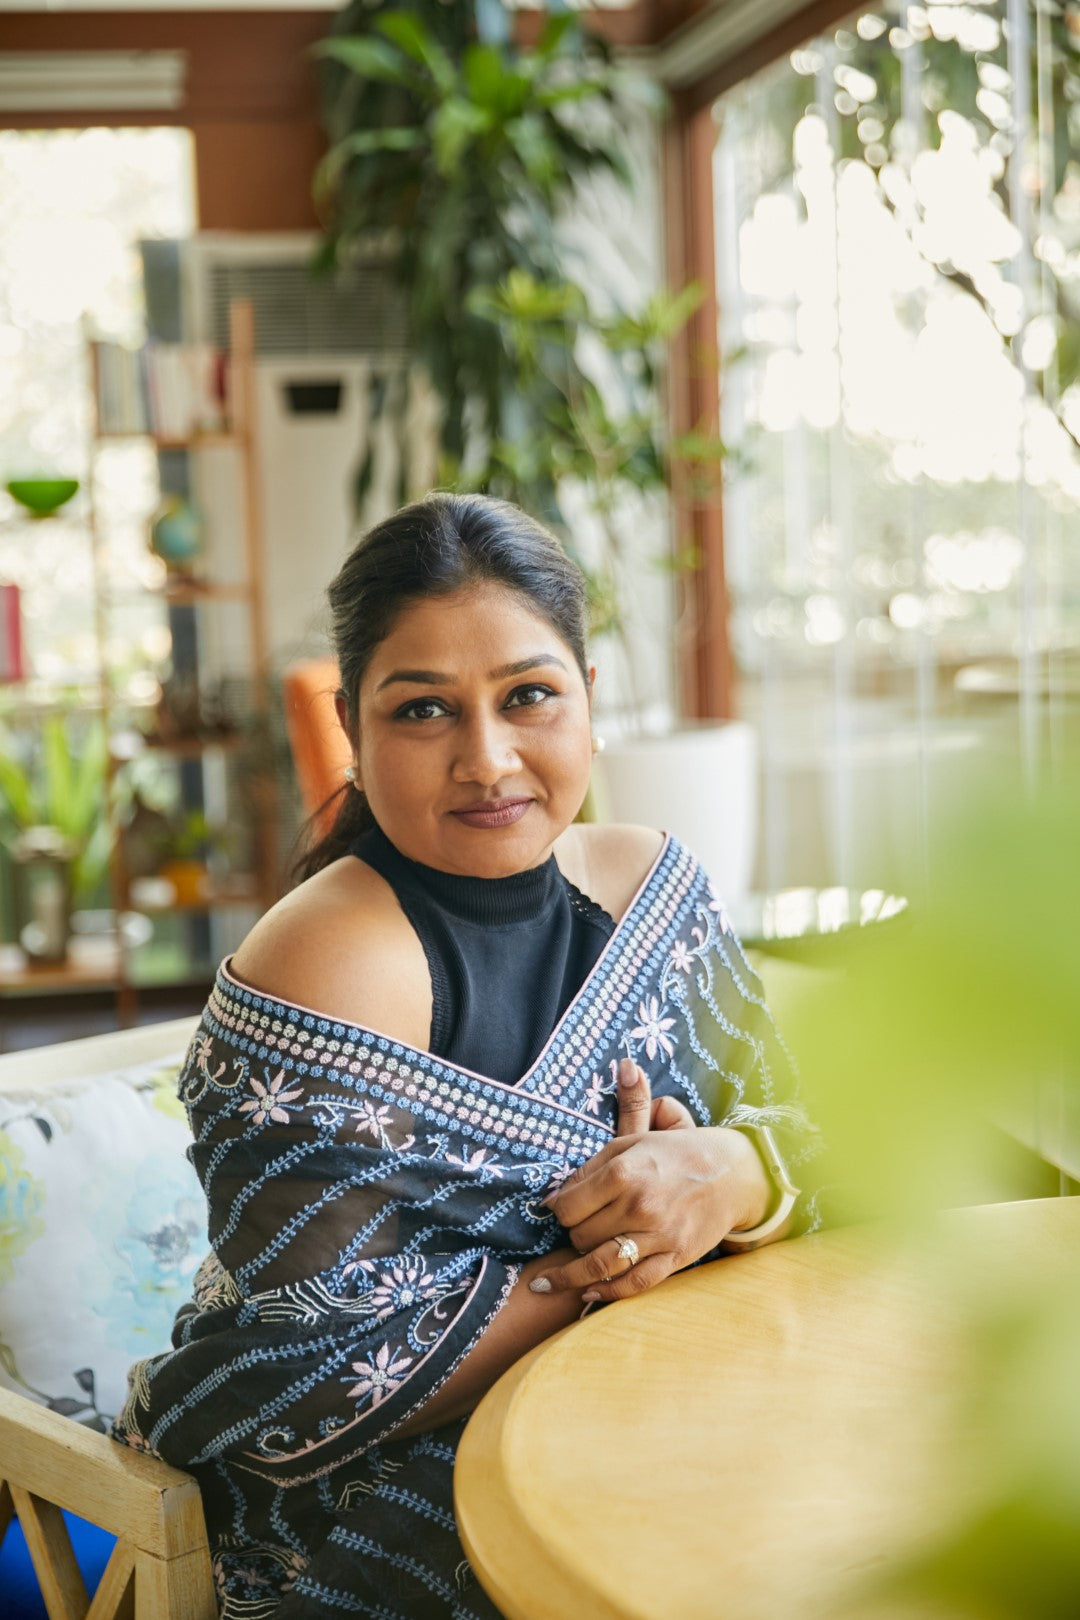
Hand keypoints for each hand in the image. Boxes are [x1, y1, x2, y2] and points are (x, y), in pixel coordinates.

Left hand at [532, 1061, 771, 1304]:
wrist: (734, 1174)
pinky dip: (608, 1293)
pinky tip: (589, 1294)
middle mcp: (638, 1206)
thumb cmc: (678, 1153)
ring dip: (571, 1277)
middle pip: (579, 1236)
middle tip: (574, 1229)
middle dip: (571, 1234)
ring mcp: (657, 1236)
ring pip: (600, 1265)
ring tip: (548, 1283)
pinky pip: (634, 1285)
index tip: (557, 1208)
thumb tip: (612, 1081)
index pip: (567, 1206)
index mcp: (624, 1173)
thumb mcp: (640, 1133)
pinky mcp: (674, 1258)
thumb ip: (614, 1121)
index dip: (557, 1208)